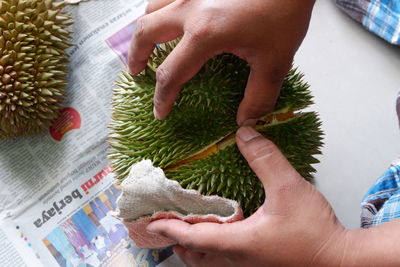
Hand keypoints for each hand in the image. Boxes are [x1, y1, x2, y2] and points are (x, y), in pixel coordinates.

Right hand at [129, 0, 314, 124]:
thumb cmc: (285, 11)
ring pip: (151, 8)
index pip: (171, 73)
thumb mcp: (275, 60)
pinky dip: (160, 8)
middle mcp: (189, 8)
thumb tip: (246, 120)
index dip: (162, 97)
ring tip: (148, 44)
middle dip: (136, 57)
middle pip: (145, 33)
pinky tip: (169, 17)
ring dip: (145, 29)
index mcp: (204, 34)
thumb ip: (259, 96)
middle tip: (136, 72)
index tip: (160, 111)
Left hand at [147, 126, 347, 266]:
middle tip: (164, 225)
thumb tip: (244, 133)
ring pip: (209, 262)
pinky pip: (226, 261)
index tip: (151, 222)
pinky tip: (222, 235)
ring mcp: (248, 266)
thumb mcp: (289, 189)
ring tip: (184, 231)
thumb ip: (265, 159)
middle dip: (177, 241)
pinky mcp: (259, 265)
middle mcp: (238, 260)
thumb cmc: (315, 233)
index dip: (170, 228)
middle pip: (196, 255)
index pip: (194, 237)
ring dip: (194, 247)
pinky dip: (212, 250)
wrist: (340, 261)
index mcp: (239, 244)